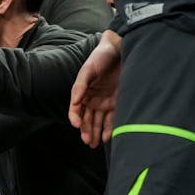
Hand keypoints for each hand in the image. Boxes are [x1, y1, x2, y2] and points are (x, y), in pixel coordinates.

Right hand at [68, 30, 122, 147]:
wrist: (120, 50)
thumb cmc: (101, 58)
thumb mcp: (88, 69)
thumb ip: (81, 85)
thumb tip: (74, 102)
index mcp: (83, 92)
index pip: (76, 109)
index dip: (75, 117)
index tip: (77, 125)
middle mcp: (92, 99)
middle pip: (87, 118)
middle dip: (86, 130)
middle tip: (87, 142)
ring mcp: (104, 102)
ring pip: (98, 122)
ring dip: (96, 133)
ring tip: (94, 144)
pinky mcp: (116, 103)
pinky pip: (112, 119)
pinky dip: (109, 128)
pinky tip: (107, 137)